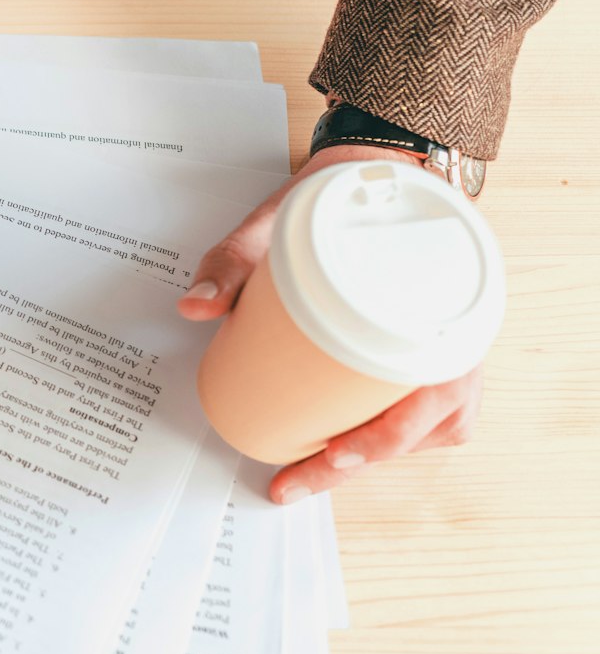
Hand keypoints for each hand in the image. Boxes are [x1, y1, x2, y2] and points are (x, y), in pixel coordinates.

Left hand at [178, 142, 484, 503]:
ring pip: (429, 427)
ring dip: (375, 453)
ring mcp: (455, 349)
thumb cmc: (340, 202)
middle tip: (295, 481)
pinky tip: (347, 446)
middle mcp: (460, 334)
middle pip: (424, 426)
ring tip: (313, 469)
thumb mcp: (278, 222)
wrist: (378, 172)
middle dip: (357, 463)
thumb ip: (232, 261)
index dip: (383, 437)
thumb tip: (194, 307)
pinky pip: (430, 413)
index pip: (430, 394)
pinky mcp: (439, 357)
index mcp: (442, 302)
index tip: (334, 456)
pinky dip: (391, 435)